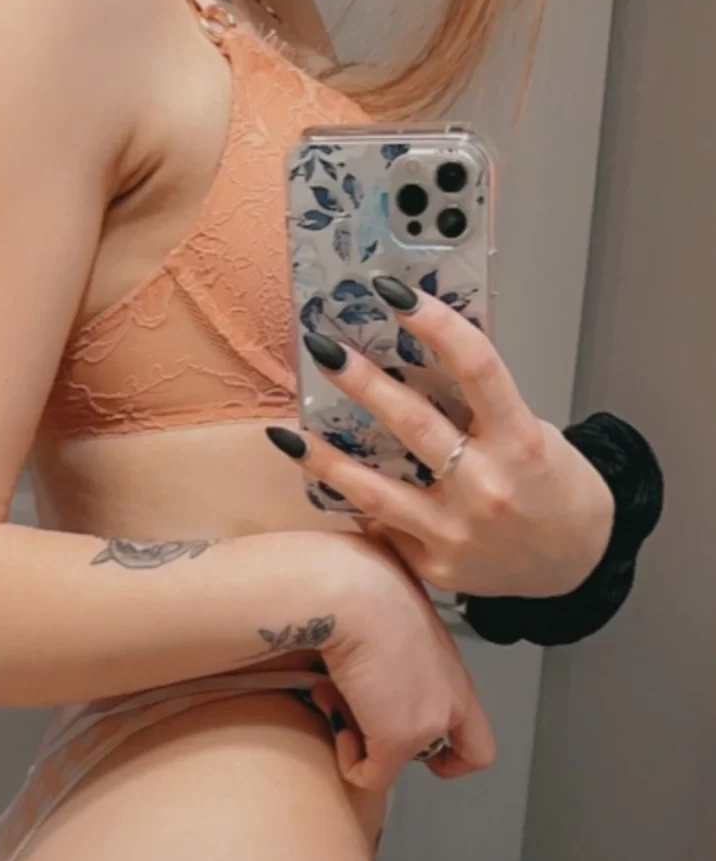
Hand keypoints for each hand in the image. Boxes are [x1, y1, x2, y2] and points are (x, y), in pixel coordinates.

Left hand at [273, 281, 615, 599]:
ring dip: (327, 459)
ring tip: (288, 434)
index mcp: (519, 440)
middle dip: (363, 382)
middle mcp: (486, 487)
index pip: (476, 366)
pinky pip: (384, 526)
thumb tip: (415, 363)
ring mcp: (456, 532)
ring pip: (377, 492)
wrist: (571, 564)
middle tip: (324, 349)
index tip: (395, 295)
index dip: (435, 324)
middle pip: (415, 425)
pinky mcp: (435, 565)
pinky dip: (354, 502)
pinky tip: (323, 482)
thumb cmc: (550, 487)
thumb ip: (478, 407)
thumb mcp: (530, 433)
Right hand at [310, 536, 495, 793]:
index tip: (416, 745)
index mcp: (452, 671)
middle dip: (403, 750)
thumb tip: (364, 670)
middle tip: (368, 727)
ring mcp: (430, 722)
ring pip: (401, 763)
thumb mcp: (393, 626)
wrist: (355, 593)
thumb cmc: (365, 590)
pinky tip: (333, 715)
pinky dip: (348, 759)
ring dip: (368, 745)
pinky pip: (371, 776)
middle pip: (456, 756)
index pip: (476, 732)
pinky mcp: (400, 739)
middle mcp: (452, 698)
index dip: (451, 750)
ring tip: (340, 703)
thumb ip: (394, 657)